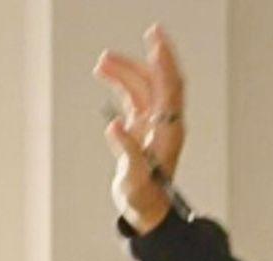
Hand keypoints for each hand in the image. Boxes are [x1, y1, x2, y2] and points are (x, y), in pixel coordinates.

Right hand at [93, 24, 185, 233]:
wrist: (146, 211)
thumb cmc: (144, 198)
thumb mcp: (135, 178)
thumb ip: (126, 151)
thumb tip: (114, 126)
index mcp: (169, 129)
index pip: (171, 87)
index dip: (165, 62)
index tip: (156, 39)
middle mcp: (166, 122)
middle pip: (158, 81)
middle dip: (147, 57)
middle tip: (137, 38)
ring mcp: (154, 123)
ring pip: (143, 87)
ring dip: (125, 71)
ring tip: (101, 62)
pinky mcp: (142, 127)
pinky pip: (133, 97)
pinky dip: (119, 83)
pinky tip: (104, 74)